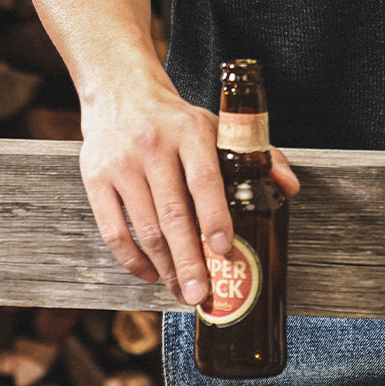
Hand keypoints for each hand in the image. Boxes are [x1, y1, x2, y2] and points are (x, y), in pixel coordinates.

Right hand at [78, 79, 300, 304]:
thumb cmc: (176, 119)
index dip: (215, 217)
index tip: (224, 249)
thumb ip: (257, 155)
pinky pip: (114, 230)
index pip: (204, 179)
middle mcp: (154, 146)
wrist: (121, 91)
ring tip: (181, 290)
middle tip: (200, 293)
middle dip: (188, 259)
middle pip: (173, 213)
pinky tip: (151, 273)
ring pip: (145, 227)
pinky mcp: (96, 179)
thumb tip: (289, 188)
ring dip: (165, 267)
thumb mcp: (217, 125)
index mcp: (190, 132)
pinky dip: (133, 260)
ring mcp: (122, 164)